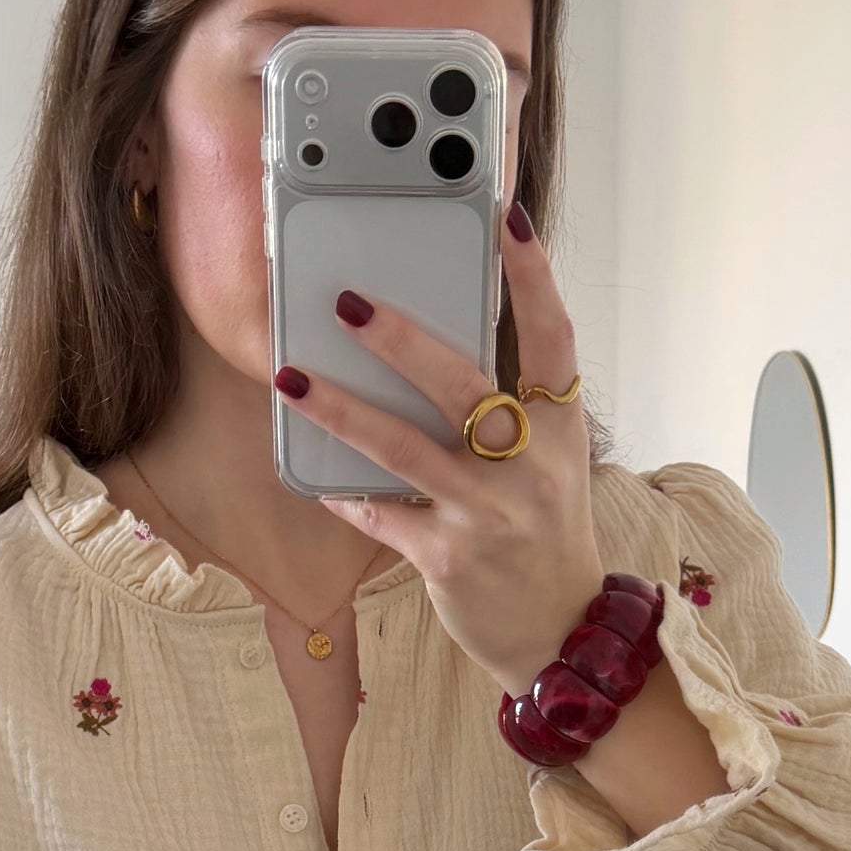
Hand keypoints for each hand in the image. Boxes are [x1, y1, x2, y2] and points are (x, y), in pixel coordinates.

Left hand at [296, 202, 605, 696]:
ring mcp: (489, 513)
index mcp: (559, 430)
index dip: (533, 277)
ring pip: (405, 449)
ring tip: (290, 377)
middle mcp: (530, 466)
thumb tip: (430, 351)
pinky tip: (313, 470)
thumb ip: (510, 410)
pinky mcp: (448, 557)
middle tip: (348, 302)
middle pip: (464, 386)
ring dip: (341, 409)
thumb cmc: (543, 535)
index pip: (553, 339)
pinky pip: (382, 514)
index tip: (506, 217)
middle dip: (404, 342)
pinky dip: (346, 491)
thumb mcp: (549, 465)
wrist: (560, 633)